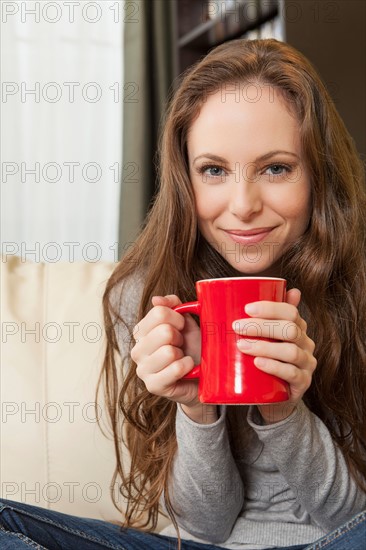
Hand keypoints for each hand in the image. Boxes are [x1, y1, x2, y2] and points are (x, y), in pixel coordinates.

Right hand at [131, 295, 215, 422]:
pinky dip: (187, 367)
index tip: (182, 327)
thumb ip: (172, 306)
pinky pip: (175, 369)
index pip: (159, 312)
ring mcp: (142, 370)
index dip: (178, 318)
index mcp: (141, 332)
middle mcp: (137, 350)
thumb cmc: (191, 348)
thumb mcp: (185, 322)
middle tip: (181, 346)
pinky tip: (186, 370)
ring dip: (183, 354)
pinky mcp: (153, 386)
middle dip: (180, 338)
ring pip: (169, 351)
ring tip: (181, 358)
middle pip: (164, 331)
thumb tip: (157, 299)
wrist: (202, 376)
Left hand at [233, 289, 316, 423]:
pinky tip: (258, 363)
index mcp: (297, 327)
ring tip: (242, 346)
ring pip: (290, 351)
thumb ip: (256, 319)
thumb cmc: (264, 362)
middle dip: (261, 326)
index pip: (290, 311)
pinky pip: (292, 373)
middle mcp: (305, 343)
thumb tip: (248, 290)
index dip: (270, 308)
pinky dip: (274, 367)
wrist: (274, 397)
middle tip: (236, 327)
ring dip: (264, 347)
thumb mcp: (261, 339)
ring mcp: (306, 363)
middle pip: (289, 329)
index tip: (246, 308)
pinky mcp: (303, 383)